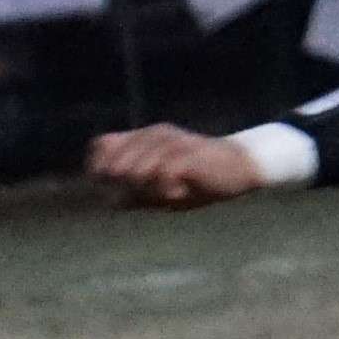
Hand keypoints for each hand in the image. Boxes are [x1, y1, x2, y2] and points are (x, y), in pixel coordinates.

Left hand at [87, 125, 264, 210]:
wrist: (240, 167)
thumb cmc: (199, 180)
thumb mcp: (164, 190)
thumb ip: (138, 194)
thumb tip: (110, 204)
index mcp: (144, 139)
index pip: (101, 145)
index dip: (97, 168)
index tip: (107, 189)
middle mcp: (153, 135)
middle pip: (116, 163)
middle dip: (121, 186)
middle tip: (142, 197)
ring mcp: (171, 142)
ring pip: (136, 170)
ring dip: (144, 189)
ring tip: (163, 197)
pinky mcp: (187, 153)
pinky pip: (163, 174)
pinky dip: (164, 189)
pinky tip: (175, 194)